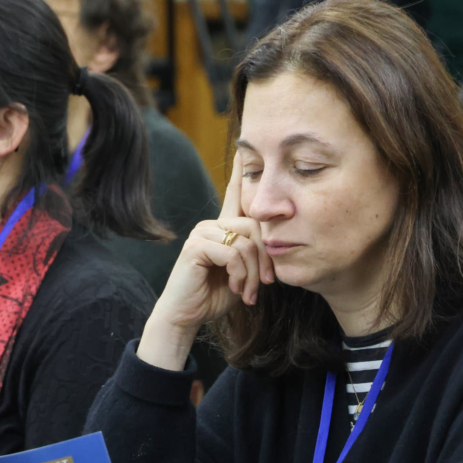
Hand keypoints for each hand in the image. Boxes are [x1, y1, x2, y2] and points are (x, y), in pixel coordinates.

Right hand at [137, 153, 273, 369]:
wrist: (186, 316)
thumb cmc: (214, 296)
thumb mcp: (244, 273)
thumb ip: (256, 255)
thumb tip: (276, 244)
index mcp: (222, 228)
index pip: (234, 193)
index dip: (241, 171)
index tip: (245, 147)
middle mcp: (211, 225)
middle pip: (255, 224)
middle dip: (266, 257)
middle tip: (266, 283)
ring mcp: (202, 233)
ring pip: (246, 241)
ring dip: (253, 272)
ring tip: (248, 292)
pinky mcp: (196, 246)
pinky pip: (232, 252)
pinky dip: (240, 275)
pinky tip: (235, 289)